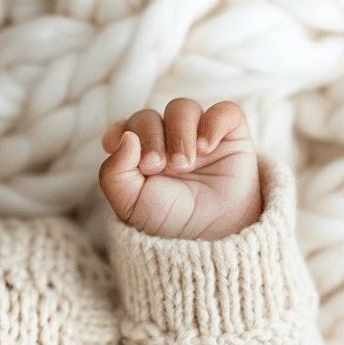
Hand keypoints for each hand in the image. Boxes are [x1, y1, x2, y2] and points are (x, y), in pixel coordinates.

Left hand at [99, 99, 261, 239]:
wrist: (212, 236)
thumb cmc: (169, 220)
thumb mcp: (130, 205)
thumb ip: (114, 173)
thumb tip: (125, 136)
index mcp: (138, 154)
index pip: (125, 127)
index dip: (120, 132)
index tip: (117, 149)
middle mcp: (165, 140)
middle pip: (148, 116)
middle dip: (150, 138)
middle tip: (157, 166)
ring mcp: (197, 135)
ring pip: (181, 108)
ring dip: (178, 133)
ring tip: (184, 165)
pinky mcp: (230, 135)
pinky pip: (223, 111)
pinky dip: (212, 123)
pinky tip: (207, 147)